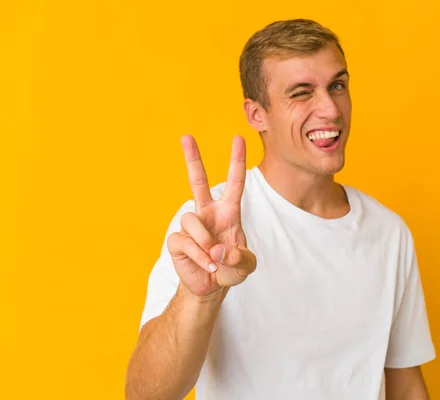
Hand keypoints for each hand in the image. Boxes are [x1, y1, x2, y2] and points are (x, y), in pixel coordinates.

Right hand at [167, 135, 256, 298]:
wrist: (212, 287)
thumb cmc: (231, 269)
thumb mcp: (246, 265)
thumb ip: (240, 257)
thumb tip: (218, 250)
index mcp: (228, 212)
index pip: (234, 182)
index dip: (236, 161)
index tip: (238, 139)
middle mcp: (207, 213)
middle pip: (198, 181)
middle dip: (192, 159)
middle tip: (186, 136)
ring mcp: (191, 226)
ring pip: (192, 220)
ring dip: (205, 243)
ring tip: (213, 260)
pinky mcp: (177, 241)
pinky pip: (185, 241)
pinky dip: (199, 257)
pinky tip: (206, 266)